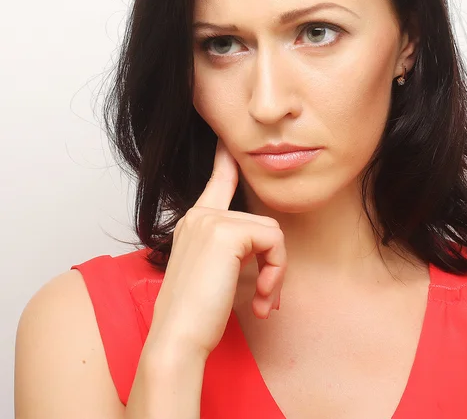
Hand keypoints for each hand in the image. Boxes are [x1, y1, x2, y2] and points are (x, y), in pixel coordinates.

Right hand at [147, 137, 286, 358]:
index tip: (229, 141)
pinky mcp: (227, 232)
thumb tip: (263, 243)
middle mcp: (201, 215)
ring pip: (272, 234)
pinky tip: (259, 298)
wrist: (177, 339)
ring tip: (261, 300)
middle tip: (265, 295)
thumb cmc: (194, 316)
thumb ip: (231, 250)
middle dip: (272, 262)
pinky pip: (273, 242)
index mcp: (195, 222)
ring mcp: (211, 220)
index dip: (226, 160)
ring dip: (275, 272)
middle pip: (262, 223)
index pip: (217, 181)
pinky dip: (275, 272)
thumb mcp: (213, 273)